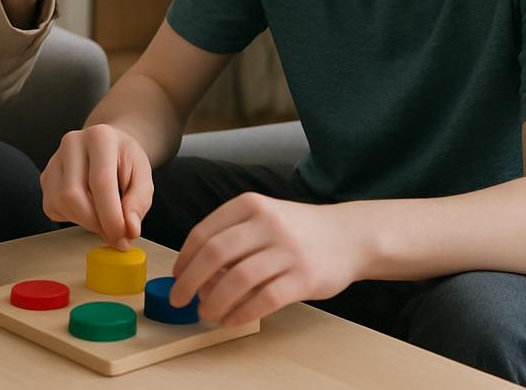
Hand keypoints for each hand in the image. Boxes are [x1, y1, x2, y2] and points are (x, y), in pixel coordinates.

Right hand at [40, 124, 152, 250]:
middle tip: (114, 235)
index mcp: (100, 138)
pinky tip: (87, 208)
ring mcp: (55, 158)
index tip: (123, 238)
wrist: (110, 146)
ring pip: (59, 203)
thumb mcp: (144, 176)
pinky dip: (71, 217)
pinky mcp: (46, 176)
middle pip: (72, 195)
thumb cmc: (126, 161)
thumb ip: (139, 202)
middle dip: (94, 223)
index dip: (111, 217)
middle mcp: (72, 143)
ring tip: (103, 217)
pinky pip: (51, 207)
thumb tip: (129, 229)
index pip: (101, 183)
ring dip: (83, 222)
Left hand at [169, 193, 362, 325]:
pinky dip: (241, 313)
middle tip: (180, 298)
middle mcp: (266, 223)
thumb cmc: (296, 230)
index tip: (177, 275)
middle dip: (190, 280)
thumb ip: (233, 236)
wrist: (348, 236)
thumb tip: (195, 271)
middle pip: (215, 253)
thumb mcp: (263, 217)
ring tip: (205, 312)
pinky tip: (230, 320)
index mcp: (250, 204)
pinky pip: (264, 299)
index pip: (204, 232)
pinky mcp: (303, 277)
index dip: (185, 258)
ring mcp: (286, 250)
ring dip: (214, 300)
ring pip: (237, 278)